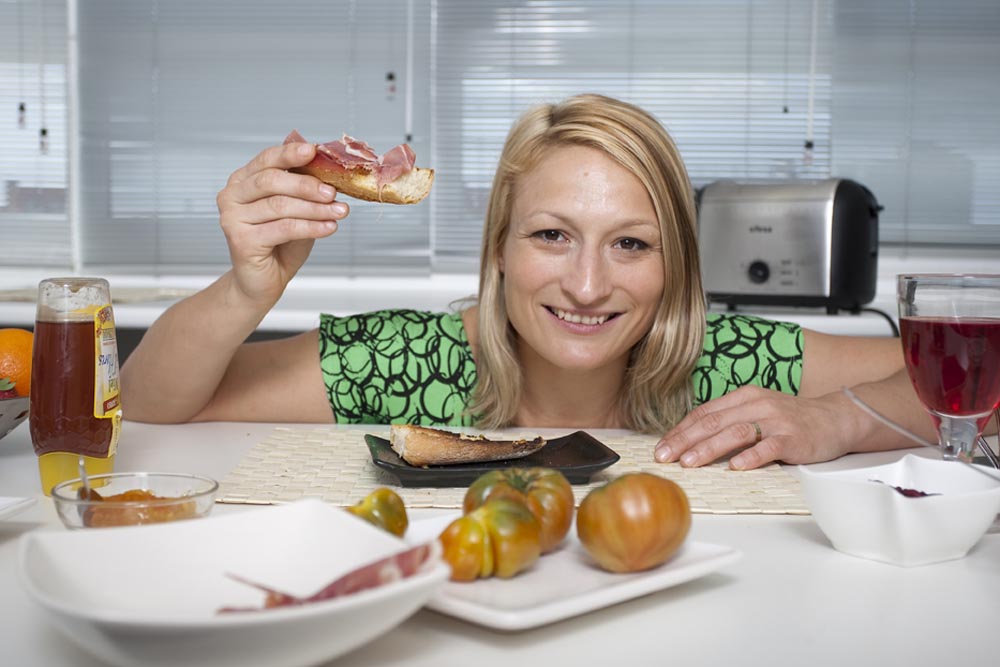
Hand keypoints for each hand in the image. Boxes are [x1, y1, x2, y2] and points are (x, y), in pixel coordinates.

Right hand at [216, 141, 350, 303]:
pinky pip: (283, 228)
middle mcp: (231, 196)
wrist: (264, 281)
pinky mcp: (241, 240)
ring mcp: (232, 218)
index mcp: (242, 181)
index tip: (314, 151)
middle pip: (271, 181)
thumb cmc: (280, 244)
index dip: (290, 153)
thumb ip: (302, 189)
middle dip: (307, 185)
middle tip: (333, 192)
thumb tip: (325, 166)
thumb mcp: (296, 210)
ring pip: (280, 205)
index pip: (266, 159)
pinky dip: (310, 227)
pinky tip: (329, 227)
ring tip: (339, 211)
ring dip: (315, 208)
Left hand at [653, 386, 857, 469]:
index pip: (704, 413)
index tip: (661, 446)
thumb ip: (729, 420)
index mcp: (744, 396)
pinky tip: (734, 467)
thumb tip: (692, 439)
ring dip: (708, 448)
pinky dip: (750, 457)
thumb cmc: (792, 419)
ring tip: (689, 462)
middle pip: (712, 422)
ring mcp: (775, 421)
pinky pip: (768, 447)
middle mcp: (757, 405)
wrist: (836, 418)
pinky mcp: (793, 438)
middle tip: (664, 456)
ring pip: (735, 432)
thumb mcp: (756, 410)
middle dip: (684, 440)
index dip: (680, 430)